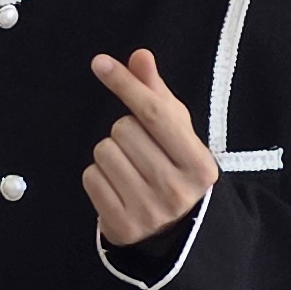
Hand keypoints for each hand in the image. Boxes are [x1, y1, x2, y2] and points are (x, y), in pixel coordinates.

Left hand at [84, 47, 218, 249]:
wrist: (173, 232)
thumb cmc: (174, 170)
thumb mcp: (177, 134)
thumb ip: (157, 95)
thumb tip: (140, 56)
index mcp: (199, 165)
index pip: (155, 115)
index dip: (126, 85)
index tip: (100, 63)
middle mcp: (177, 190)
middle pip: (124, 130)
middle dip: (125, 132)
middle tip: (141, 151)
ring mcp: (149, 211)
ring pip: (104, 152)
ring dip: (111, 154)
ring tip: (130, 169)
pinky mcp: (122, 226)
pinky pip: (91, 177)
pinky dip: (98, 176)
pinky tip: (117, 187)